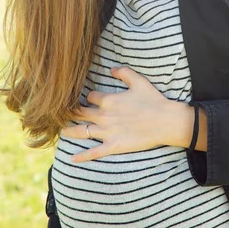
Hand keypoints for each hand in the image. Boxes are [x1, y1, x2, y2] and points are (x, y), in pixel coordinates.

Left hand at [60, 66, 192, 162]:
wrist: (165, 121)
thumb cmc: (153, 100)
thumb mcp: (139, 80)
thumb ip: (123, 72)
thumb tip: (111, 69)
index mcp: (108, 100)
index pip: (90, 97)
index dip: (89, 97)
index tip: (89, 99)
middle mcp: (104, 116)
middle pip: (81, 114)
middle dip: (72, 113)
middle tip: (64, 114)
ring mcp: (107, 132)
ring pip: (83, 132)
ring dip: (71, 131)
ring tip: (63, 132)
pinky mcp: (113, 146)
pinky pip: (94, 152)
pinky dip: (82, 156)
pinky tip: (72, 159)